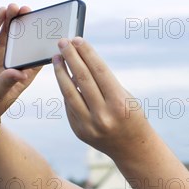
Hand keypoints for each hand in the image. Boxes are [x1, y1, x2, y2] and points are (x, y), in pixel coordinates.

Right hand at [0, 4, 42, 136]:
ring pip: (8, 34)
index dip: (43, 43)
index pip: (37, 56)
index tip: (50, 29)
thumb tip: (20, 72)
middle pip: (23, 40)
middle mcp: (13, 62)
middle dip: (27, 26)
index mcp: (24, 74)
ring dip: (12, 20)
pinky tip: (2, 11)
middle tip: (31, 11)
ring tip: (16, 7)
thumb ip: (7, 82)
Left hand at [52, 37, 150, 157]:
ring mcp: (89, 125)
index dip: (87, 53)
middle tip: (62, 43)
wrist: (132, 148)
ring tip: (56, 58)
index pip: (99, 72)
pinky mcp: (79, 131)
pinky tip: (64, 77)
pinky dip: (66, 90)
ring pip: (69, 93)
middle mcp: (103, 115)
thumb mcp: (125, 97)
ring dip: (61, 73)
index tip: (77, 39)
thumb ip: (104, 83)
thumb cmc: (131, 116)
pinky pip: (69, 105)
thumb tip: (78, 64)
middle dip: (71, 58)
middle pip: (82, 80)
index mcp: (119, 103)